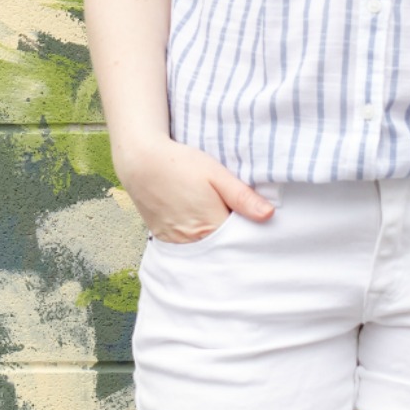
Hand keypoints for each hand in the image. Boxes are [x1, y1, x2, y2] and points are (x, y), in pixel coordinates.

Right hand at [116, 138, 273, 243]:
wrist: (141, 162)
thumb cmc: (181, 164)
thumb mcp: (217, 175)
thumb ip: (242, 197)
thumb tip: (269, 215)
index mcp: (209, 226)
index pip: (239, 241)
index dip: (250, 232)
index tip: (258, 223)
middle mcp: (191, 240)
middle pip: (221, 248)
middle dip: (233, 238)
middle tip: (240, 219)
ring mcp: (174, 241)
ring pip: (204, 247)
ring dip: (214, 238)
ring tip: (219, 218)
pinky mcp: (162, 237)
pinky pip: (186, 245)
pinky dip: (197, 238)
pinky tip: (201, 222)